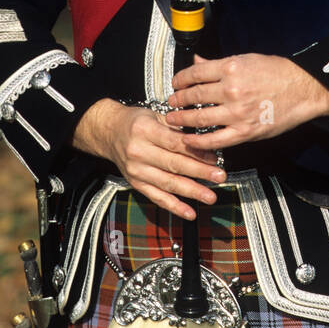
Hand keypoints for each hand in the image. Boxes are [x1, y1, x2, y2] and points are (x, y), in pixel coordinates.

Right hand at [73, 98, 224, 219]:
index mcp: (144, 130)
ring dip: (191, 191)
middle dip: (199, 172)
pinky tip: (189, 212)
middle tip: (219, 176)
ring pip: (167, 183)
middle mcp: (138, 151)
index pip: (174, 143)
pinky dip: (174, 206)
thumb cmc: (135, 122)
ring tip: (210, 196)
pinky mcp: (135, 184)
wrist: (109, 132)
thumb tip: (206, 141)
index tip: (214, 157)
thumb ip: (178, 128)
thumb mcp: (155, 115)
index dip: (196, 151)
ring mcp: (136, 170)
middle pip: (173, 164)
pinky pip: (156, 197)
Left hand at [165, 53, 328, 152]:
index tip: (176, 83)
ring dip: (182, 120)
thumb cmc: (279, 72)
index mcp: (231, 68)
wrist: (304, 89)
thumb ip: (219, 63)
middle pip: (194, 96)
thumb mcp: (247, 59)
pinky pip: (215, 140)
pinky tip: (189, 140)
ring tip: (173, 120)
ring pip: (200, 118)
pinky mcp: (245, 132)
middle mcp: (231, 90)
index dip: (181, 79)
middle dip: (178, 100)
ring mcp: (237, 113)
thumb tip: (198, 62)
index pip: (195, 73)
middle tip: (171, 102)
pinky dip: (199, 142)